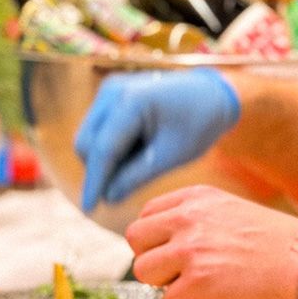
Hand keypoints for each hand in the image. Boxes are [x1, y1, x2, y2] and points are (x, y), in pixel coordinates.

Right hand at [74, 68, 239, 210]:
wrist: (211, 94)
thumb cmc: (199, 123)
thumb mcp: (173, 155)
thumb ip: (138, 176)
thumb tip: (107, 198)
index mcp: (132, 100)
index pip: (103, 148)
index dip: (95, 181)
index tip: (89, 209)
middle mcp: (113, 90)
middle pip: (86, 143)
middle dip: (100, 170)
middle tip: (132, 183)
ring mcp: (109, 90)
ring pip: (88, 138)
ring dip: (106, 159)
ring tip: (144, 160)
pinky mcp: (110, 96)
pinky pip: (98, 130)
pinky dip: (112, 147)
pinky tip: (139, 149)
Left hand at [125, 185, 297, 298]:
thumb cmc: (274, 240)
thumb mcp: (229, 208)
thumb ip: (193, 217)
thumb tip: (160, 240)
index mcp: (196, 197)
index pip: (147, 214)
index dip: (156, 237)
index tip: (174, 249)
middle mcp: (189, 219)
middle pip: (135, 240)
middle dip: (152, 258)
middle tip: (179, 269)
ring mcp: (192, 250)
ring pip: (144, 271)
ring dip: (164, 283)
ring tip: (197, 282)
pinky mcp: (199, 283)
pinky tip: (213, 295)